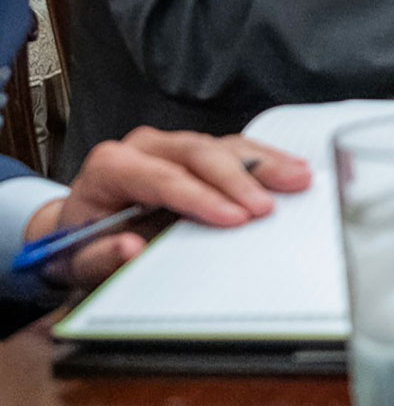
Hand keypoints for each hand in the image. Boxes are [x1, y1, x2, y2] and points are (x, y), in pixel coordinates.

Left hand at [23, 128, 310, 287]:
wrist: (84, 229)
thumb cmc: (85, 243)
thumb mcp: (82, 260)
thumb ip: (101, 257)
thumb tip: (130, 249)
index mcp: (111, 166)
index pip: (162, 177)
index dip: (201, 197)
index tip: (234, 218)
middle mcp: (144, 147)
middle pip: (199, 153)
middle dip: (239, 179)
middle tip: (268, 207)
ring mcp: (174, 145)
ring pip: (223, 145)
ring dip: (264, 164)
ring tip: (298, 180)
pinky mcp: (198, 151)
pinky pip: (236, 148)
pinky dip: (266, 160)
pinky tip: (293, 169)